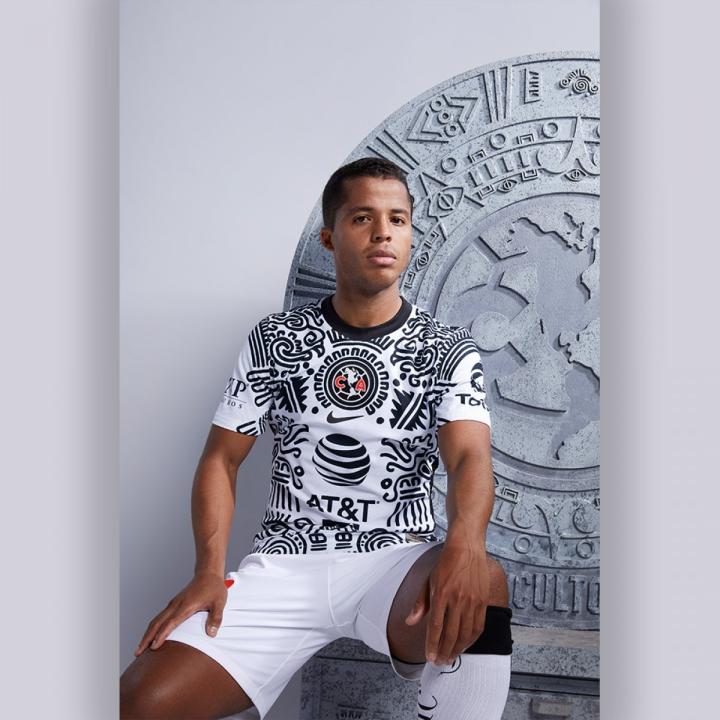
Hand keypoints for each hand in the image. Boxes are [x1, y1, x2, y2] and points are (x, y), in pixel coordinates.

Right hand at [134, 571, 228, 655]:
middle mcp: (176, 605)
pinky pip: (160, 618)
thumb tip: (211, 634)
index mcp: (186, 606)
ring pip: (156, 620)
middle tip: (138, 653)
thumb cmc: (214, 588)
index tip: (153, 647)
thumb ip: (216, 618)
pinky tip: (151, 636)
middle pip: (157, 623)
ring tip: (140, 649)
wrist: (208, 573)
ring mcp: (173, 604)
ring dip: (147, 634)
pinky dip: (153, 628)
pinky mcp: (173, 604)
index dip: (162, 635)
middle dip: (146, 638)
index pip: (170, 622)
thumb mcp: (219, 602)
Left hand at [404, 543, 488, 665]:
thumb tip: (409, 622)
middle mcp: (457, 599)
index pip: (435, 626)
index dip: (432, 645)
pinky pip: (478, 626)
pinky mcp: (483, 601)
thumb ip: (420, 603)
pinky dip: (471, 639)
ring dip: (458, 649)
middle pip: (451, 634)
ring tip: (451, 658)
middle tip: (439, 662)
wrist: (467, 547)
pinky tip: (465, 645)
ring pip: (465, 633)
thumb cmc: (446, 562)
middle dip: (444, 651)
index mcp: (441, 593)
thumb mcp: (428, 579)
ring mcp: (472, 601)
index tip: (429, 657)